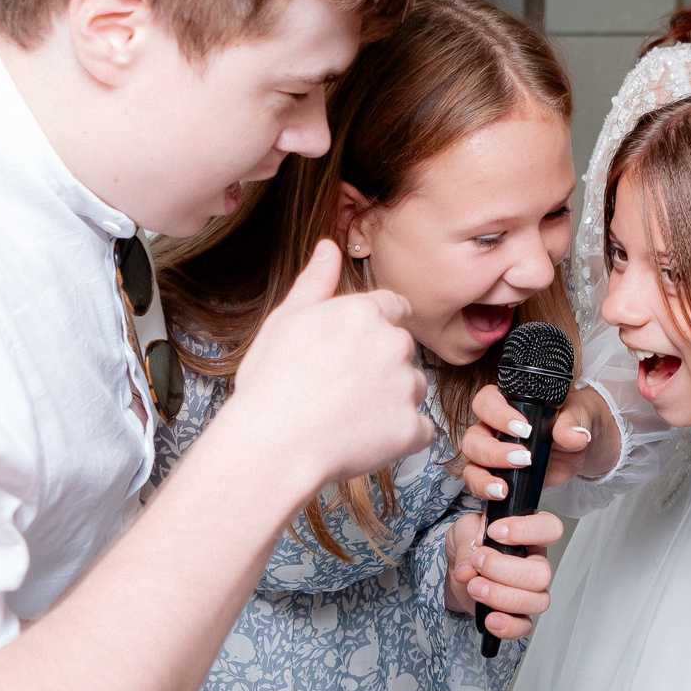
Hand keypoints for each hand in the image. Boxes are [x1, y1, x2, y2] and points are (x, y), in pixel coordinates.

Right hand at [225, 242, 430, 500]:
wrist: (272, 443)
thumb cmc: (271, 383)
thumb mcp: (285, 321)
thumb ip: (315, 282)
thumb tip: (329, 248)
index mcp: (365, 312)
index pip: (394, 308)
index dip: (374, 329)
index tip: (354, 351)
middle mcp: (394, 343)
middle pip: (402, 350)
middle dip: (382, 366)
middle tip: (340, 388)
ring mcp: (406, 386)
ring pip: (413, 388)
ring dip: (392, 401)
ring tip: (348, 417)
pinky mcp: (412, 428)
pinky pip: (419, 430)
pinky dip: (399, 436)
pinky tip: (364, 440)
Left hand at [443, 510, 557, 642]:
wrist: (459, 570)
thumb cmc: (470, 544)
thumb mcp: (464, 530)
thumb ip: (467, 542)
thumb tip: (468, 568)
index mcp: (530, 536)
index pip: (549, 528)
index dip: (525, 531)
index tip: (494, 532)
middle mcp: (535, 564)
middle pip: (543, 572)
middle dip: (504, 569)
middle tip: (477, 562)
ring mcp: (530, 592)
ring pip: (537, 601)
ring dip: (501, 595)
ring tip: (474, 586)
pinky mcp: (518, 615)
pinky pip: (525, 626)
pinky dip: (508, 626)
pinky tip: (490, 618)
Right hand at [456, 384, 613, 503]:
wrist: (583, 446)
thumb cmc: (575, 421)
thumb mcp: (580, 416)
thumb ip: (574, 422)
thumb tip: (573, 435)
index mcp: (509, 402)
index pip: (487, 402)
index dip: (498, 415)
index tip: (524, 430)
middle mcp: (494, 426)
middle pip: (474, 436)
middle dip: (493, 451)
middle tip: (522, 459)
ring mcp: (493, 451)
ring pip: (472, 461)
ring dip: (484, 475)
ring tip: (504, 487)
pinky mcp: (498, 474)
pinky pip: (479, 482)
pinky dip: (485, 490)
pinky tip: (502, 495)